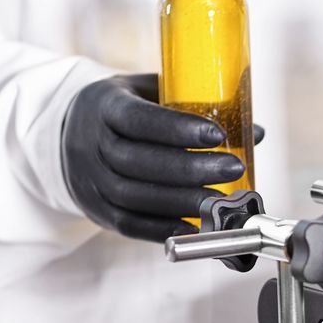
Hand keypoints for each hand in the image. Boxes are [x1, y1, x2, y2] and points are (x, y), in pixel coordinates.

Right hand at [60, 73, 262, 242]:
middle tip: (233, 168)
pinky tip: (195, 228)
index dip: (176, 128)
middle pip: (137, 162)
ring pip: (133, 196)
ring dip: (182, 202)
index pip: (136, 118)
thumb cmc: (125, 111)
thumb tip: (255, 131)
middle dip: (190, 169)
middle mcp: (90, 143)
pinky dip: (163, 228)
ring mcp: (89, 180)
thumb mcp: (149, 93)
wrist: (67, 134)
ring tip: (221, 202)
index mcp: (103, 105)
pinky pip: (129, 224)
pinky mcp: (96, 209)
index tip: (217, 134)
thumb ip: (195, 106)